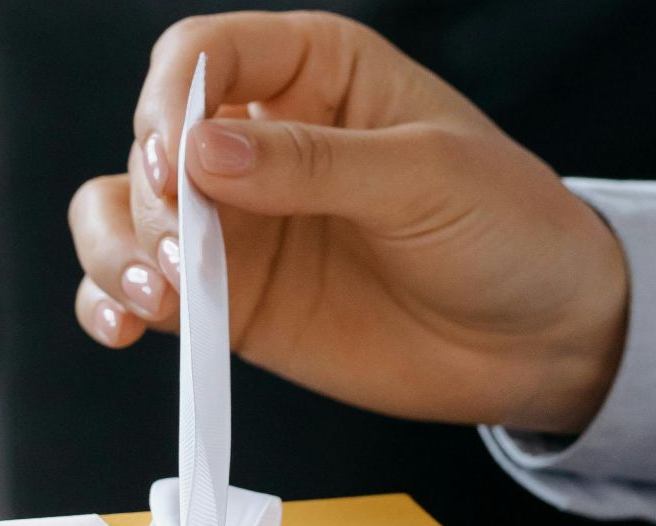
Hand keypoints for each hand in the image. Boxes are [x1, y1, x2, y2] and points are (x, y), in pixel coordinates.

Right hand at [67, 12, 627, 433]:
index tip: (180, 161)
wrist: (542, 340)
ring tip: (156, 297)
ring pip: (124, 213)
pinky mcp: (233, 300)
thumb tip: (204, 152)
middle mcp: (261, 140)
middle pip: (150, 141)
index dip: (172, 102)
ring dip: (118, 250)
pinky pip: (142, 292)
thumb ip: (313, 163)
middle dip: (150, 197)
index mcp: (314, 71)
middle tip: (185, 251)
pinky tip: (125, 328)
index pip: (202, 55)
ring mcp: (240, 225)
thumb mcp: (425, 177)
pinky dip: (113, 305)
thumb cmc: (509, 231)